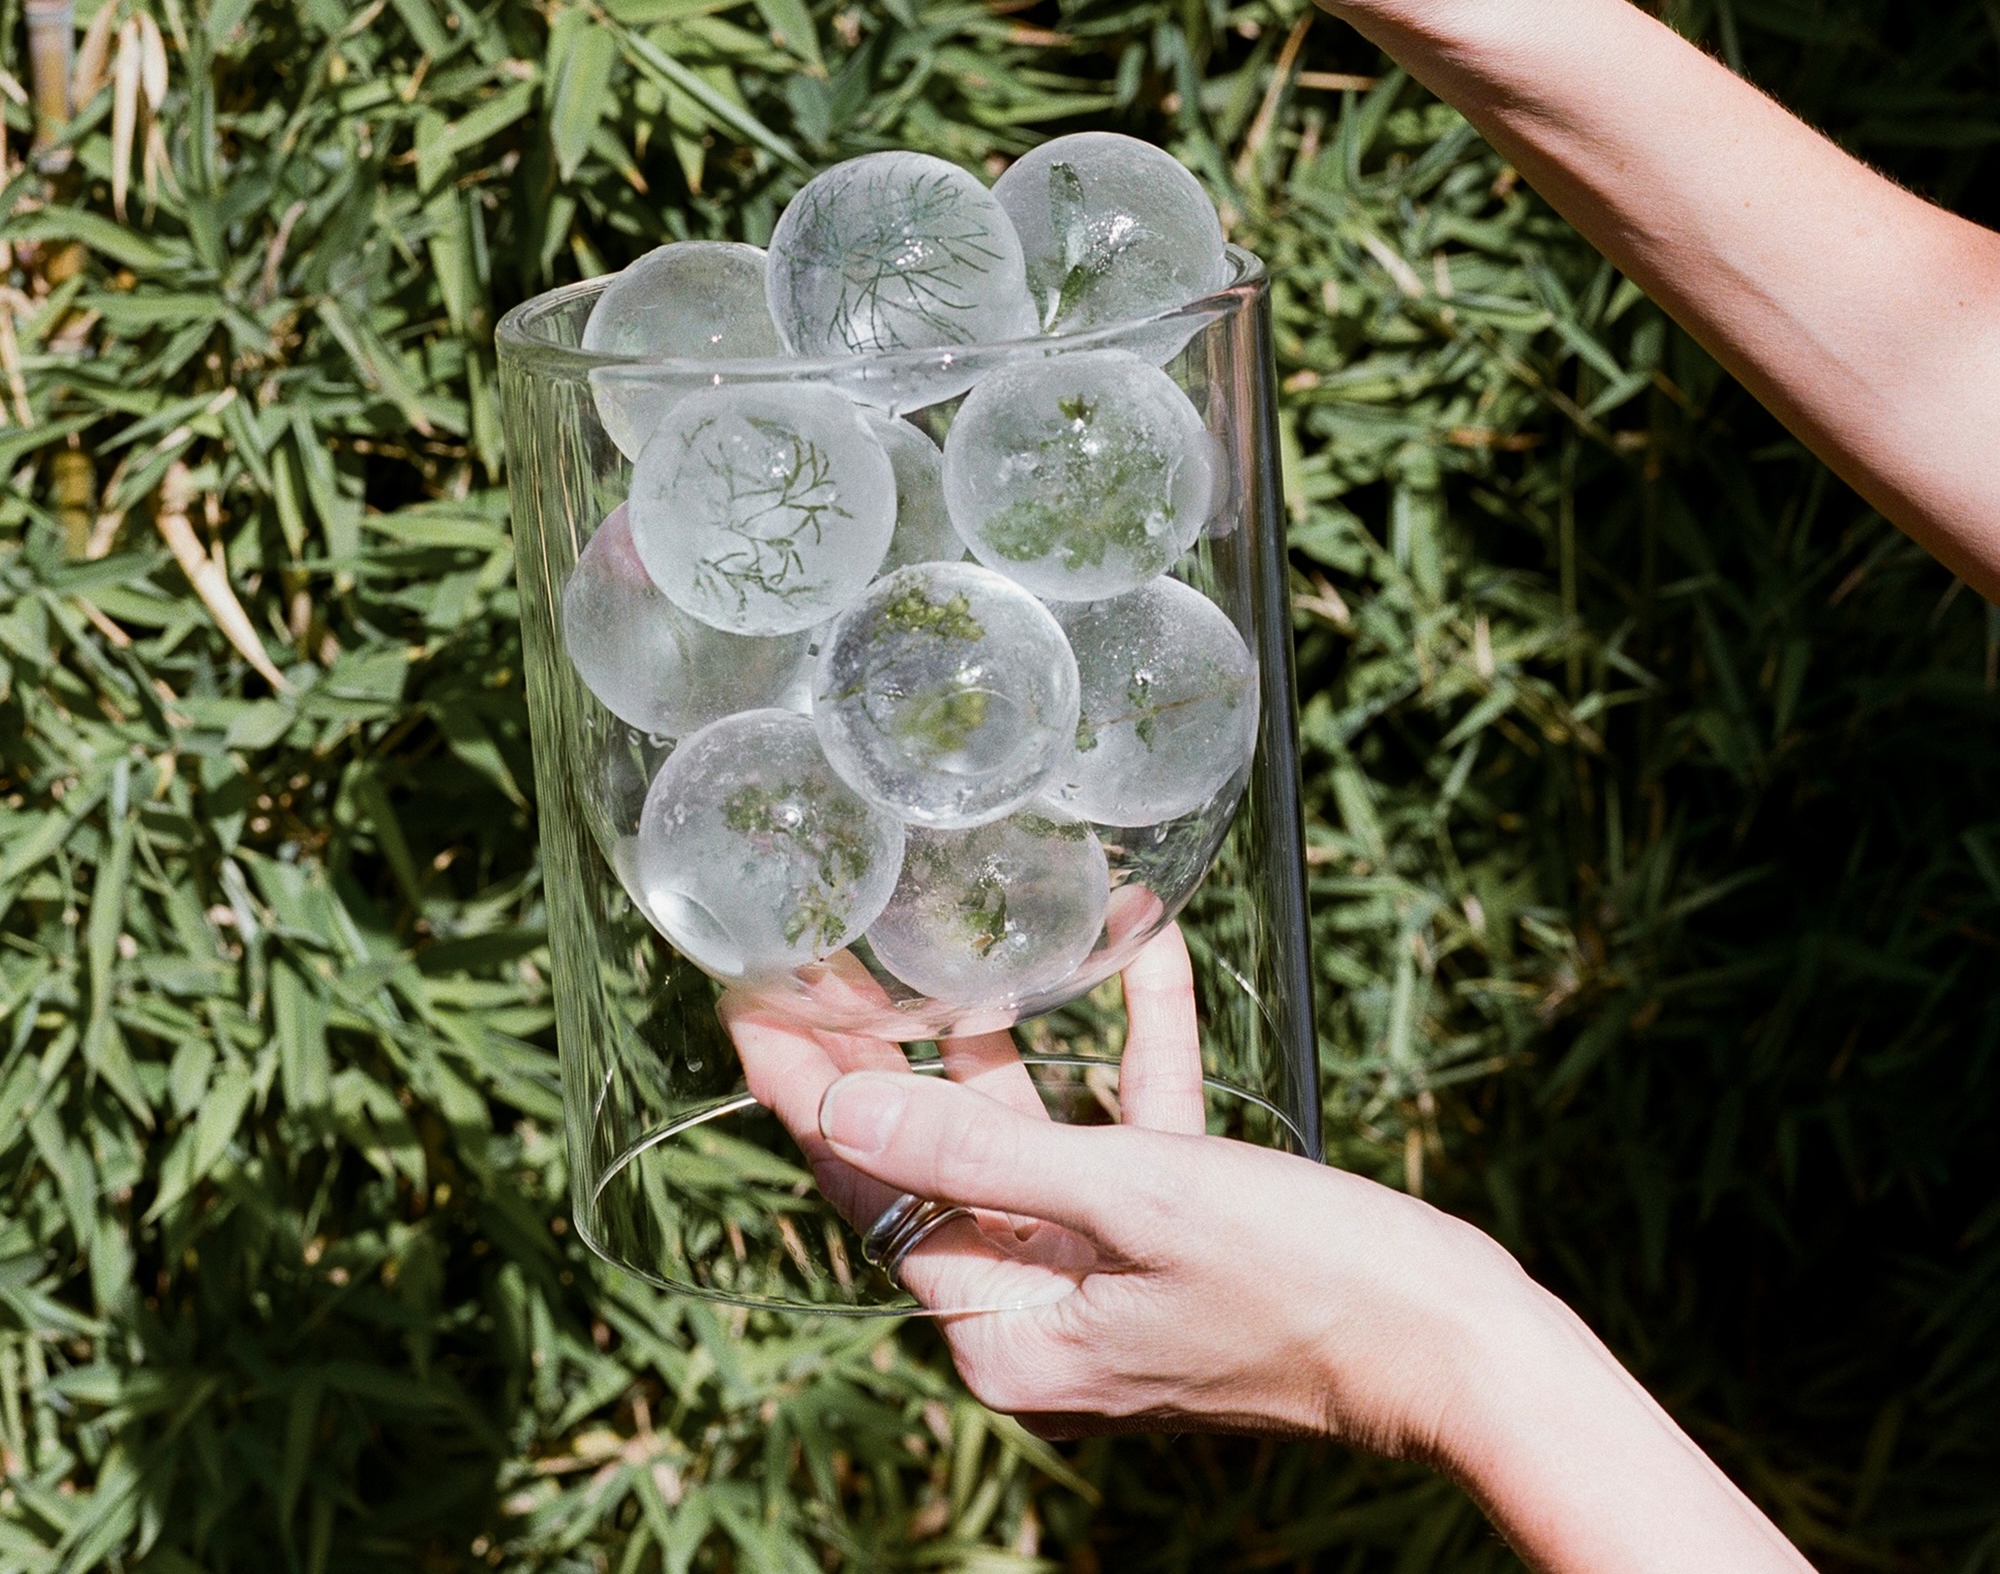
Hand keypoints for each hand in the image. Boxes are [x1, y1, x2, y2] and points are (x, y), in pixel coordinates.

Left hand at [725, 926, 1525, 1449]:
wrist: (1459, 1346)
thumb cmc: (1302, 1280)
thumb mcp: (1130, 1198)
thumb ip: (977, 1148)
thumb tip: (840, 1103)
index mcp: (1006, 1331)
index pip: (869, 1186)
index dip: (803, 1085)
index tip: (751, 994)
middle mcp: (1040, 1313)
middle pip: (937, 1152)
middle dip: (891, 1043)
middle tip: (830, 946)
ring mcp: (1105, 1280)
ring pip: (1031, 1132)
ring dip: (1017, 1029)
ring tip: (962, 930)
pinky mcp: (1171, 1247)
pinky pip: (1130, 1134)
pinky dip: (1135, 1050)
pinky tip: (1147, 954)